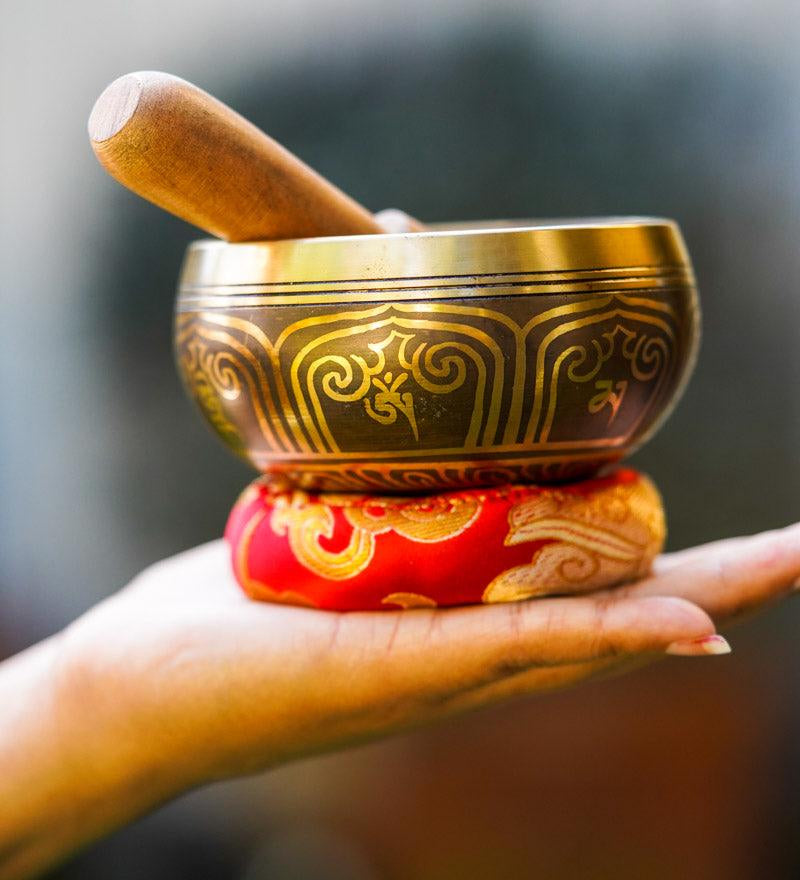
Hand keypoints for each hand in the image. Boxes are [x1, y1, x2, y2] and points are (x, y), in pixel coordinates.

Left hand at [3, 522, 798, 877]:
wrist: (144, 688)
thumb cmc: (231, 609)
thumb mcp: (311, 526)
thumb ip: (356, 467)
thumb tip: (363, 354)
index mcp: (463, 624)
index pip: (587, 592)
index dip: (667, 567)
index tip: (734, 541)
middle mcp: (473, 658)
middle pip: (619, 617)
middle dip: (716, 582)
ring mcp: (444, 671)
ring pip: (593, 638)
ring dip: (692, 606)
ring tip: (783, 573)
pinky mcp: (399, 670)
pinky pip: (520, 651)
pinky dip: (604, 635)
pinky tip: (682, 628)